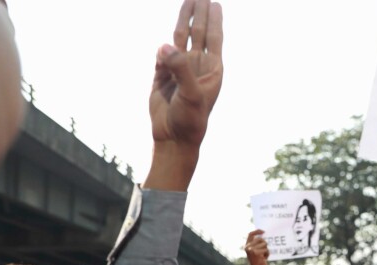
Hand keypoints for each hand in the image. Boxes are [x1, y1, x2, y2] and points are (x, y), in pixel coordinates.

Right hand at [146, 0, 223, 190]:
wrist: (174, 138)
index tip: (214, 2)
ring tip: (188, 1)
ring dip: (184, 20)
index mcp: (212, 69)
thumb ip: (180, 68)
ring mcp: (180, 69)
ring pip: (181, 38)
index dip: (213, 18)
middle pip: (199, 32)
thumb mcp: (191, 94)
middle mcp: (197, 66)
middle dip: (200, 12)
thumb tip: (165, 44)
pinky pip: (162, 55)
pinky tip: (165, 46)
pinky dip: (163, 48)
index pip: (213, 37)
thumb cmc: (191, 120)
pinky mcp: (163, 75)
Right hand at [244, 229, 268, 264]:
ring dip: (266, 250)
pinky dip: (267, 254)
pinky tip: (264, 259)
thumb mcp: (256, 250)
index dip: (257, 231)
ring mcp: (251, 250)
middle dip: (264, 244)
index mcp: (246, 245)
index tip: (263, 232)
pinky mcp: (256, 253)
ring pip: (264, 244)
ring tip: (263, 256)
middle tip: (263, 251)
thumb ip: (257, 243)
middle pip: (260, 239)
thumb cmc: (258, 260)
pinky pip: (266, 249)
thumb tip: (263, 235)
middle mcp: (247, 247)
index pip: (250, 234)